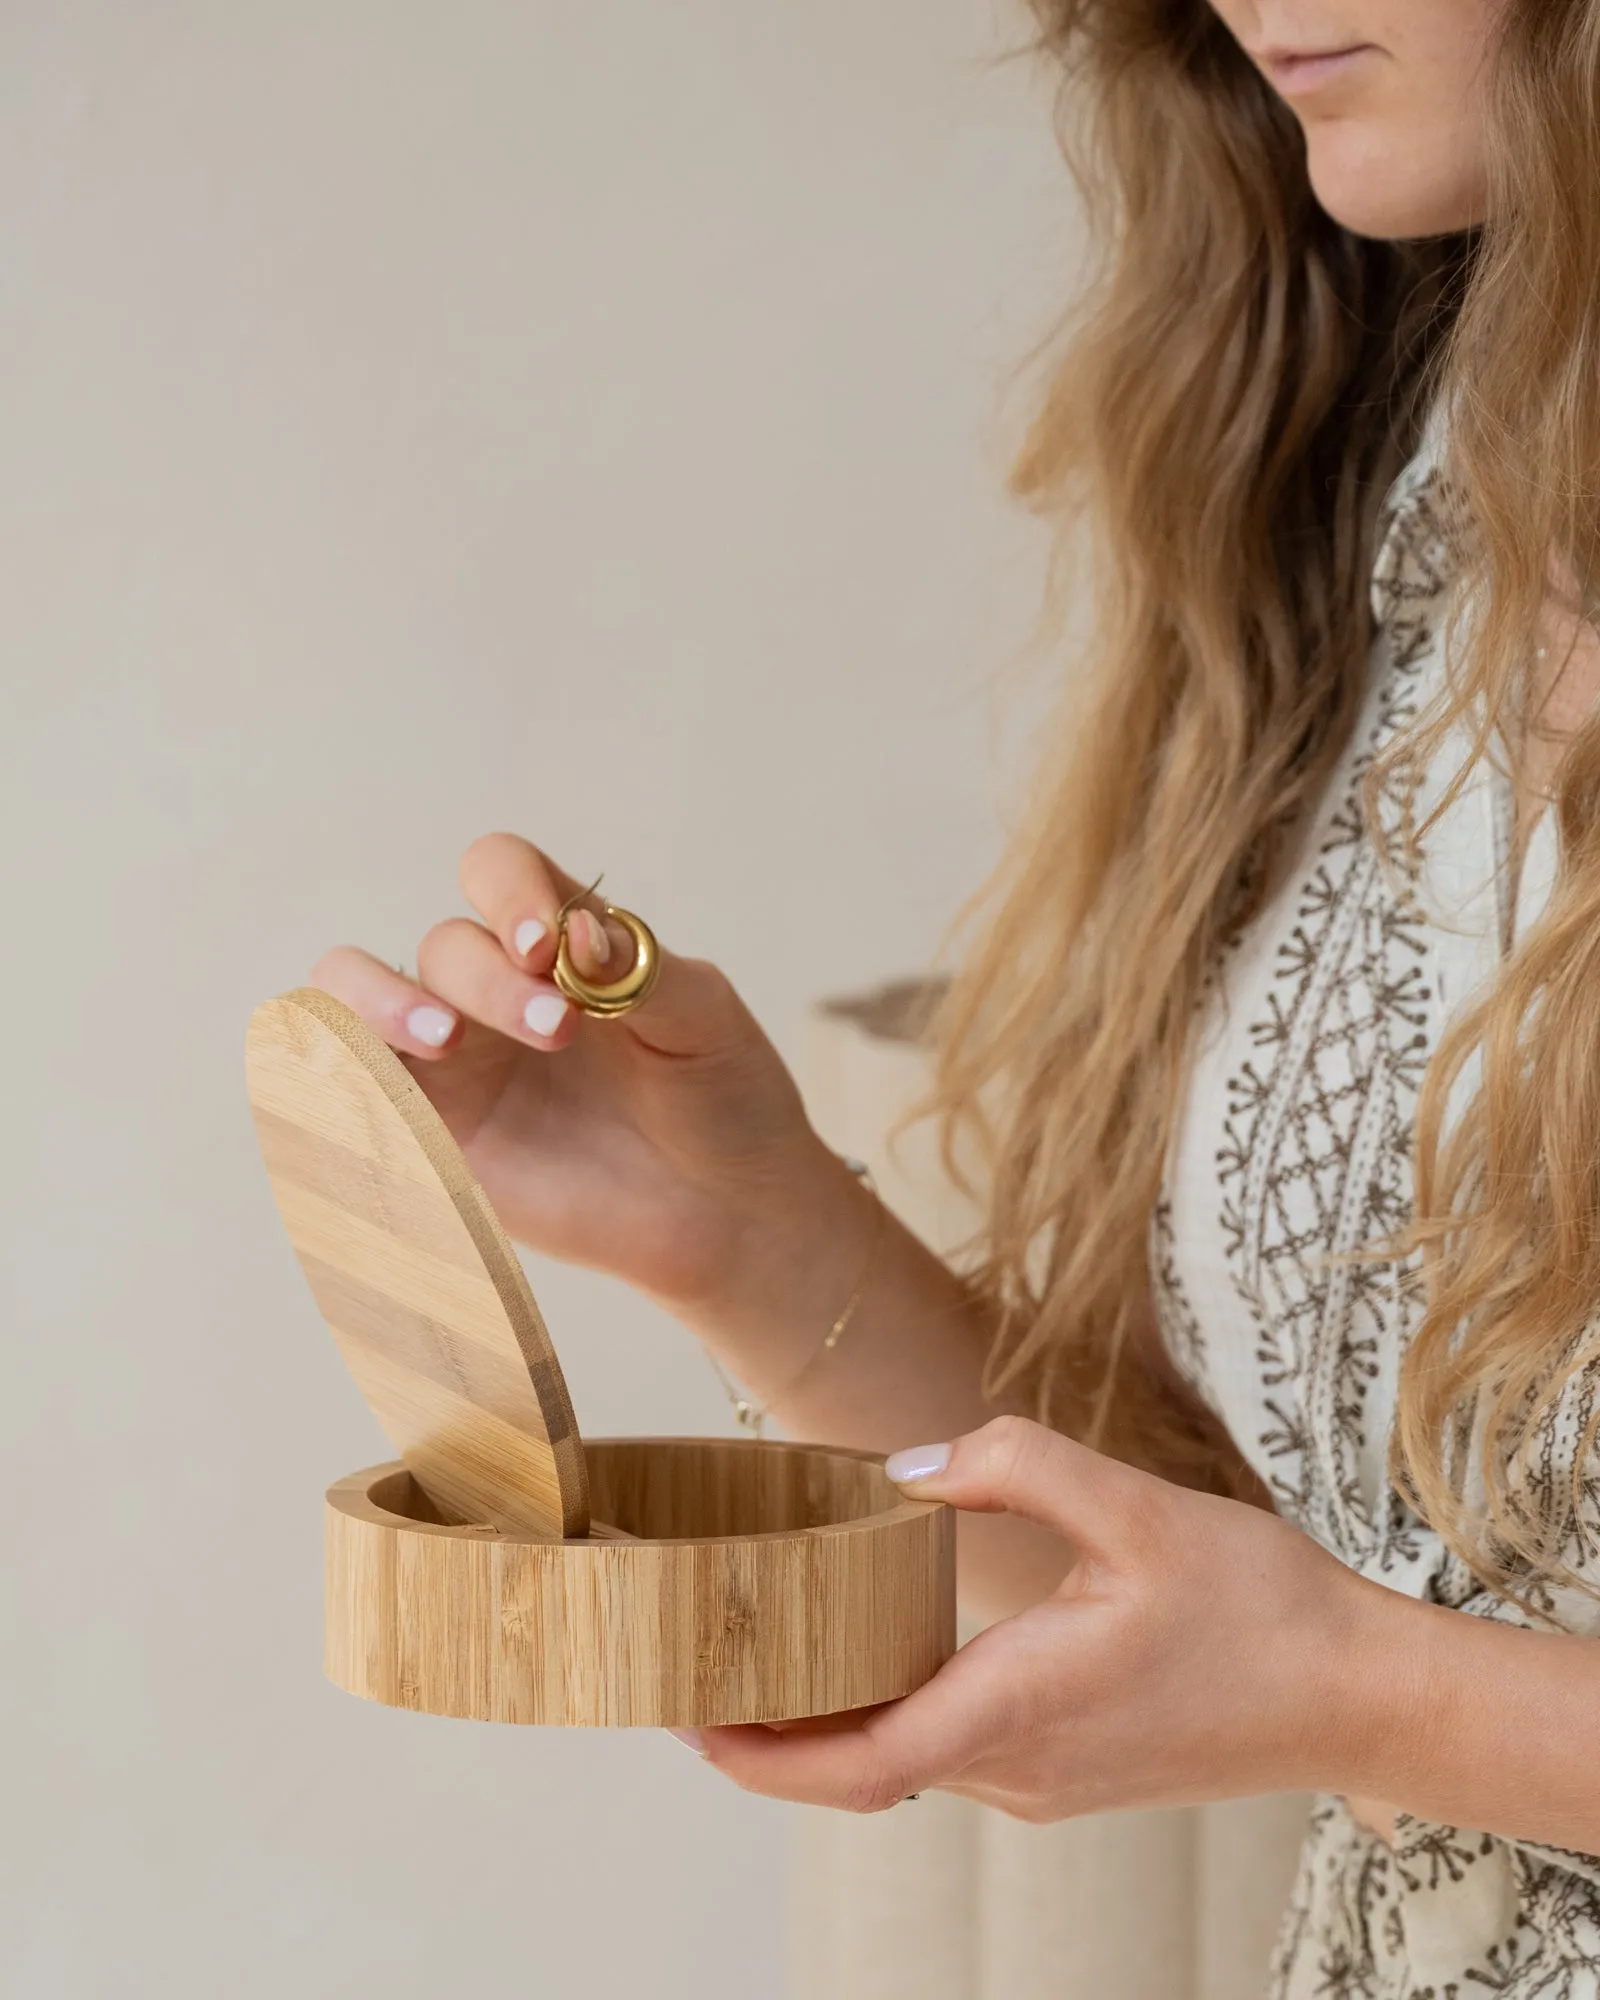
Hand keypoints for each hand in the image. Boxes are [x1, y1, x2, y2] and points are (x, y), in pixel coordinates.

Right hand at [310, 832, 840, 1312]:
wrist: (732, 1211)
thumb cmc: (725, 1099)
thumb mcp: (704, 1021)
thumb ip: (640, 973)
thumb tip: (576, 931)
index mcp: (557, 943)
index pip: (497, 872)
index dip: (509, 894)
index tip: (548, 946)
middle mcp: (492, 990)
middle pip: (442, 947)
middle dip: (487, 979)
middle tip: (557, 1029)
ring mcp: (454, 1062)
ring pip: (351, 995)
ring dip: (379, 1003)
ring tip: (441, 1040)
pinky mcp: (432, 1134)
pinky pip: (347, 1089)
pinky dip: (332, 1072)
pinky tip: (374, 1092)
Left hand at [680, 1416, 1397, 1819]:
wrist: (1357, 1694)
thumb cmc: (1259, 1606)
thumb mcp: (1137, 1506)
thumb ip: (1013, 1467)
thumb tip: (904, 1474)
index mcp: (1020, 1706)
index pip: (855, 1765)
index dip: (758, 1754)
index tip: (685, 1718)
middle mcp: (1018, 1767)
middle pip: (859, 1770)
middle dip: (767, 1734)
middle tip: (693, 1664)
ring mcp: (1044, 1781)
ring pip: (902, 1764)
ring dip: (825, 1726)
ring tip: (763, 1650)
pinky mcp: (1068, 1770)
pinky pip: (947, 1752)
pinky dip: (885, 1718)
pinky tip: (873, 1654)